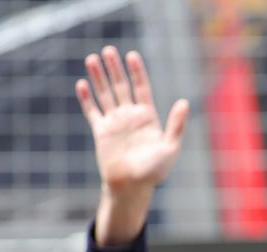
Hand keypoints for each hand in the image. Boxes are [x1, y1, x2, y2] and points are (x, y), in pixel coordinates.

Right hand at [75, 47, 188, 244]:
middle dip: (115, 69)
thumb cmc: (155, 171)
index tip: (132, 55)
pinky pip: (92, 111)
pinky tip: (82, 84)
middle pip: (121, 86)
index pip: (141, 88)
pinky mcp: (101, 132)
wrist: (132, 186)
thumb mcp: (170, 147)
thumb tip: (184, 102)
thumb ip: (176, 125)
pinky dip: (87, 98)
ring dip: (99, 77)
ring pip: (105, 94)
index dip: (137, 72)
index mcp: (148, 117)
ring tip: (92, 58)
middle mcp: (131, 117)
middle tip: (108, 50)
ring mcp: (115, 123)